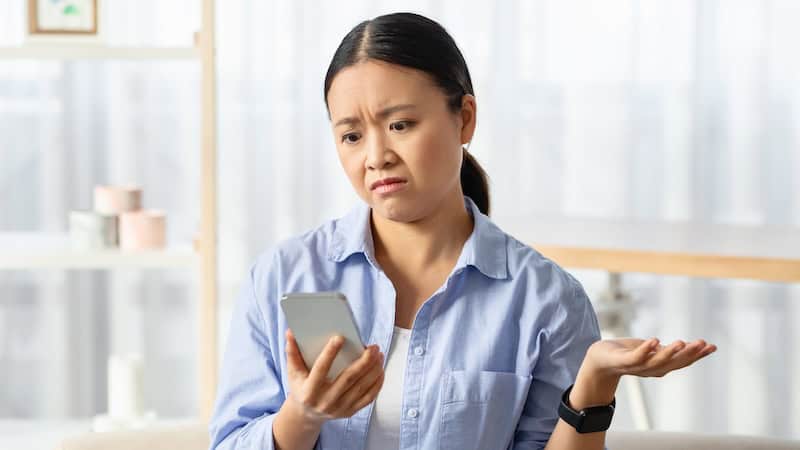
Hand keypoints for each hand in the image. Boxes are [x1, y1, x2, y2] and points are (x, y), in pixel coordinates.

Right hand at [283, 328, 384, 424]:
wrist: (306, 414)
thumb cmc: (301, 386)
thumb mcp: (293, 372)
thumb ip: (292, 352)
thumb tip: (290, 331)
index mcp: (308, 391)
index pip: (320, 370)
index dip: (329, 353)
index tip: (340, 337)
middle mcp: (324, 402)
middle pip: (347, 379)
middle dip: (363, 362)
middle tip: (373, 347)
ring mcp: (338, 409)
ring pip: (361, 388)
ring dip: (373, 369)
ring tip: (378, 354)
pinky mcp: (349, 412)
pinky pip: (368, 398)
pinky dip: (377, 383)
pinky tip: (380, 369)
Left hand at [584, 337, 716, 378]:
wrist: (598, 361)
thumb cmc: (625, 354)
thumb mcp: (649, 351)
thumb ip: (665, 351)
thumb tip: (686, 347)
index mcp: (660, 366)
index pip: (682, 362)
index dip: (697, 355)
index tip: (713, 346)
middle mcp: (651, 369)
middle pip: (673, 363)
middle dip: (689, 354)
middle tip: (703, 343)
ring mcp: (636, 367)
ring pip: (656, 362)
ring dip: (670, 353)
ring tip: (682, 342)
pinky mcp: (622, 362)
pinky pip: (635, 357)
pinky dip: (645, 350)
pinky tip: (654, 340)